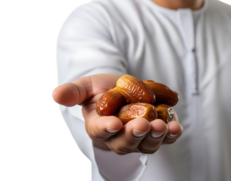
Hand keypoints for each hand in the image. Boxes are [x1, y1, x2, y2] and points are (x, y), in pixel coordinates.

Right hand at [51, 73, 182, 154]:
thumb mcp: (86, 87)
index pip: (100, 131)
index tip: (114, 123)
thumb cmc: (100, 90)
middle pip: (124, 143)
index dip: (106, 129)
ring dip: (154, 137)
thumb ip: (72, 92)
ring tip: (162, 125)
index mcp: (97, 126)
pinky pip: (164, 138)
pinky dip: (171, 135)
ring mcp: (138, 138)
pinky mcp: (155, 133)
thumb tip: (55, 95)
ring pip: (146, 144)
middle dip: (134, 135)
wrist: (122, 90)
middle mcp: (117, 138)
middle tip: (142, 124)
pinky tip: (176, 126)